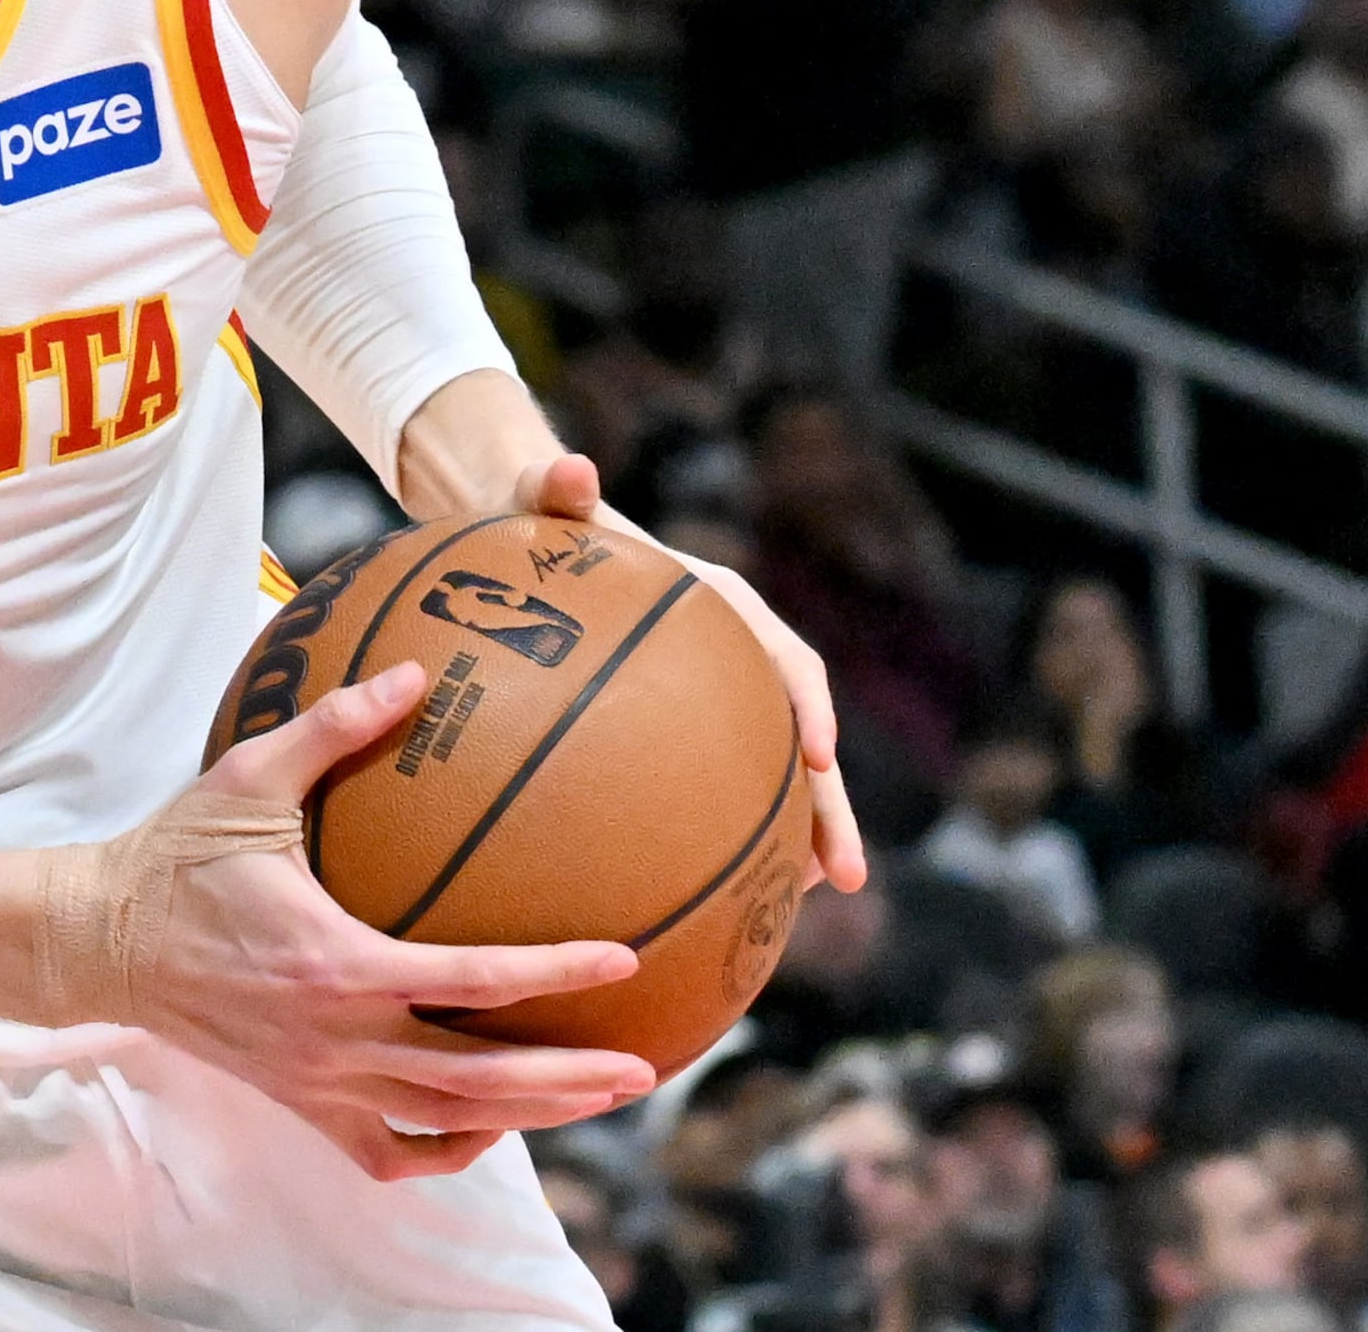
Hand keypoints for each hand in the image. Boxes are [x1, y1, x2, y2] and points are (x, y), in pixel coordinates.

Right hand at [56, 661, 654, 1180]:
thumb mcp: (247, 778)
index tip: (621, 957)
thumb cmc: (175, 855)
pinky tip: (489, 1123)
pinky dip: (446, 1147)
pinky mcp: (300, 1105)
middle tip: (642, 1065)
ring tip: (597, 1096)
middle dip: (568, 1077)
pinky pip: (389, 1152)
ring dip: (529, 1116)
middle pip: (478, 1078)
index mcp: (335, 962)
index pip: (471, 977)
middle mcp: (336, 1038)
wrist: (99, 941)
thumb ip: (334, 726)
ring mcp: (319, 1082)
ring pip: (445, 1121)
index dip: (554, 971)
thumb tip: (415, 674)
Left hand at [508, 454, 867, 894]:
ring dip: (799, 831)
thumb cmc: (535, 518)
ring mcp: (713, 695)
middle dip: (829, 803)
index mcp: (719, 601)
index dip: (808, 705)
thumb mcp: (538, 501)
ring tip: (808, 899)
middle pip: (799, 732)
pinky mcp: (682, 727)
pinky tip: (725, 891)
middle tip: (844, 874)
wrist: (523, 534)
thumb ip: (554, 487)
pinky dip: (736, 832)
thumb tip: (572, 468)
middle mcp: (732, 652)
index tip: (820, 757)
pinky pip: (722, 783)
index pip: (783, 656)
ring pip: (773, 770)